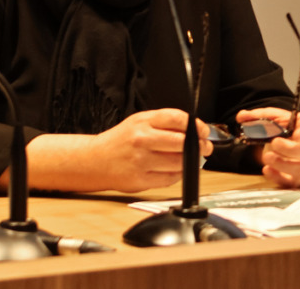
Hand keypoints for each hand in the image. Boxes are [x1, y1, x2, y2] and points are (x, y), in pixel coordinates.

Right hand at [70, 109, 210, 192]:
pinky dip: (178, 174)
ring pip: (178, 162)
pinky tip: (175, 169)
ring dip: (190, 162)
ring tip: (191, 159)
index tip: (204, 131)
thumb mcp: (140, 121)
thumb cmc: (122, 140)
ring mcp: (140, 161)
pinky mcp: (139, 180)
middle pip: (182, 142)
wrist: (94, 160)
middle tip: (205, 147)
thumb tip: (197, 130)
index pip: (178, 119)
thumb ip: (166, 122)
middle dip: (199, 146)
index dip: (197, 126)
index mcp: (143, 122)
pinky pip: (169, 179)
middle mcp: (141, 140)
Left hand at [237, 108, 299, 186]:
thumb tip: (242, 116)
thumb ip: (259, 116)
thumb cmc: (286, 127)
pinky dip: (278, 177)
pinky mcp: (298, 177)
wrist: (287, 139)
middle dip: (291, 149)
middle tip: (274, 143)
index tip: (296, 135)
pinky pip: (292, 182)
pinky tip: (267, 169)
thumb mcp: (275, 117)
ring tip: (267, 157)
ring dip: (284, 164)